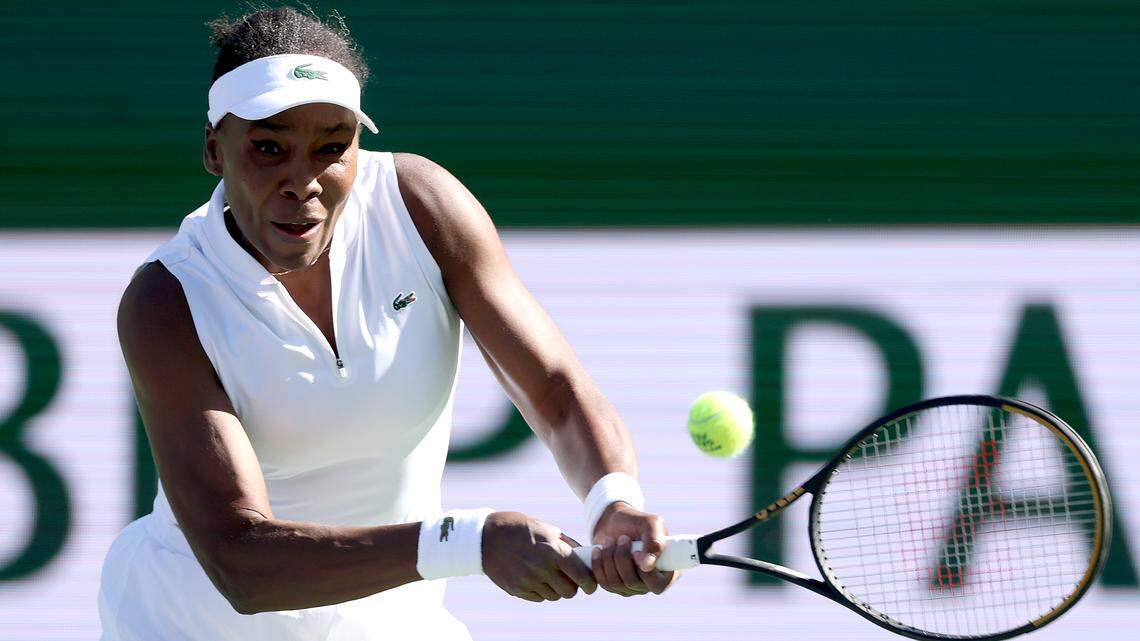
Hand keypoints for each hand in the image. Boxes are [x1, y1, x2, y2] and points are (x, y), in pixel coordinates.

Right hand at [482, 511, 597, 602]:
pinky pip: (538, 597)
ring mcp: (528, 581)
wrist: (486, 536)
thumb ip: (567, 545)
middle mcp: (542, 568)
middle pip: (569, 591)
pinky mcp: (517, 589)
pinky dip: (541, 591)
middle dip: (573, 586)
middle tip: (569, 578)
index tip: (591, 585)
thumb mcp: (547, 529)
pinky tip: (535, 577)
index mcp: (554, 551)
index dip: (590, 583)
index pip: (582, 576)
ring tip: (549, 574)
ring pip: (554, 596)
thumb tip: (584, 558)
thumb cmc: (520, 528)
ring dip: (556, 588)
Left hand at [591, 502, 678, 595]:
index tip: (635, 552)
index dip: (645, 573)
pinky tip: (598, 550)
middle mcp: (650, 583)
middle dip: (622, 558)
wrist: (616, 522)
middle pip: (633, 583)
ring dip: (609, 558)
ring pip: (616, 583)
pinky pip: (603, 583)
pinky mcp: (614, 586)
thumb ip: (655, 543)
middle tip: (622, 538)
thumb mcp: (651, 524)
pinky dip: (598, 564)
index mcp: (667, 571)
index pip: (658, 585)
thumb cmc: (638, 522)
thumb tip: (647, 568)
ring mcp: (632, 587)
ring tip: (610, 540)